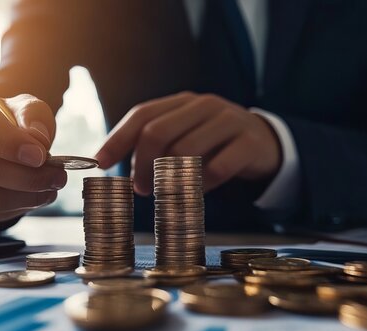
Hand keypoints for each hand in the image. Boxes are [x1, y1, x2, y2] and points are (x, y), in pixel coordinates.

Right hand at [0, 88, 66, 222]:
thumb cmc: (8, 121)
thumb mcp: (26, 107)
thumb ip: (33, 117)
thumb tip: (37, 141)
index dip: (14, 146)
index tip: (40, 156)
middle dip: (30, 177)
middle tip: (58, 176)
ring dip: (28, 197)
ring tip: (50, 188)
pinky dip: (17, 208)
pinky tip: (31, 196)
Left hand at [95, 92, 281, 195]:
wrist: (266, 141)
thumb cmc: (215, 142)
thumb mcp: (187, 134)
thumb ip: (156, 143)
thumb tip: (114, 165)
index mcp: (183, 102)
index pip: (142, 115)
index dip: (117, 139)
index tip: (100, 163)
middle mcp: (204, 106)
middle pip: (158, 132)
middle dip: (140, 164)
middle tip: (139, 189)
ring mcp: (229, 121)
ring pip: (185, 151)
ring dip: (168, 178)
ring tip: (166, 192)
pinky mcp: (249, 143)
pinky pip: (216, 169)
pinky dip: (202, 185)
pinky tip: (200, 190)